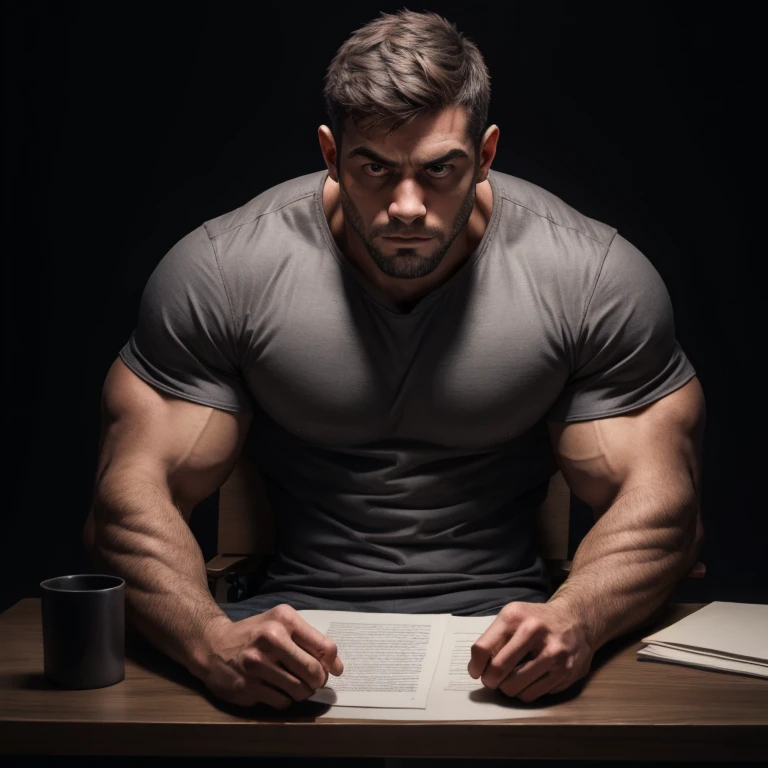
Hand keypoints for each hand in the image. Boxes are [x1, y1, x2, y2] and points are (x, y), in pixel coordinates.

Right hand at [197, 604, 343, 709]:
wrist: (213, 645)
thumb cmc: (254, 634)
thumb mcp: (280, 625)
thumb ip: (309, 641)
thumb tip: (338, 668)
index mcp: (284, 619)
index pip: (324, 647)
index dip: (332, 663)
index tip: (332, 669)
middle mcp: (271, 639)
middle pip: (314, 672)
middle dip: (318, 681)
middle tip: (312, 680)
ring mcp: (257, 664)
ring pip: (300, 690)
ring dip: (301, 692)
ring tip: (292, 683)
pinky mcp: (248, 686)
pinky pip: (282, 702)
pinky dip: (284, 699)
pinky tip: (274, 688)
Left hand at [467, 601, 593, 701]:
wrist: (577, 620)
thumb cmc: (537, 620)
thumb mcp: (514, 616)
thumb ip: (495, 637)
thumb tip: (478, 667)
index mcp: (515, 616)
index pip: (483, 648)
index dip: (475, 665)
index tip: (476, 671)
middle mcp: (534, 632)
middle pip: (498, 670)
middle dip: (490, 680)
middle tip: (491, 680)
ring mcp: (552, 654)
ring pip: (515, 687)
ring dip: (507, 688)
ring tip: (510, 680)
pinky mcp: (565, 672)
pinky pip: (533, 694)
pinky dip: (525, 692)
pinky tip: (528, 681)